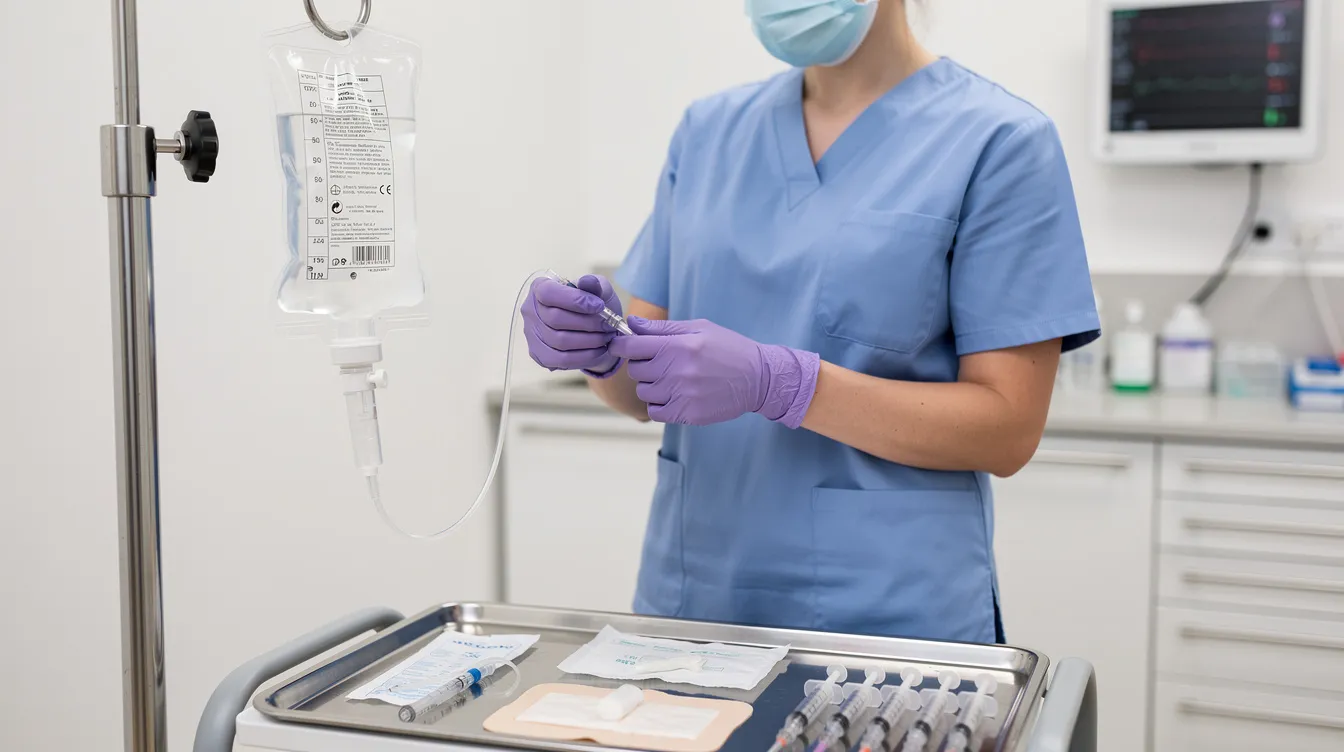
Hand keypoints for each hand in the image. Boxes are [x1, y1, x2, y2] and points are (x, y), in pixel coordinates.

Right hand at [521, 274, 624, 376]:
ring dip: (589, 340)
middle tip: (608, 325)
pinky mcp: (540, 355)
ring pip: (560, 341)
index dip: (575, 300)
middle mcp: (530, 311)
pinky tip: (599, 350)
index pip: (548, 293)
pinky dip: (585, 355)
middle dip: (587, 322)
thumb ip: (594, 284)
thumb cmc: (592, 305)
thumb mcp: (598, 290)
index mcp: (540, 288)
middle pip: (555, 318)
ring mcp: (532, 335)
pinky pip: (562, 359)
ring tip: (606, 337)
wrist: (593, 330)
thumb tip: (587, 282)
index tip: (599, 306)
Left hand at [609, 317, 820, 426]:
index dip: (621, 345)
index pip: (630, 347)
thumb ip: (662, 328)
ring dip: (652, 385)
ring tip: (673, 379)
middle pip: (635, 370)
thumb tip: (631, 324)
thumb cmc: (728, 348)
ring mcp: (682, 395)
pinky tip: (675, 395)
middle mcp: (677, 371)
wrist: (758, 378)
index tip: (622, 346)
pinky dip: (659, 404)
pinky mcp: (687, 414)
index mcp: (678, 346)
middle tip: (662, 361)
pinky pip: (655, 411)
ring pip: (644, 392)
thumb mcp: (699, 328)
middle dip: (643, 364)